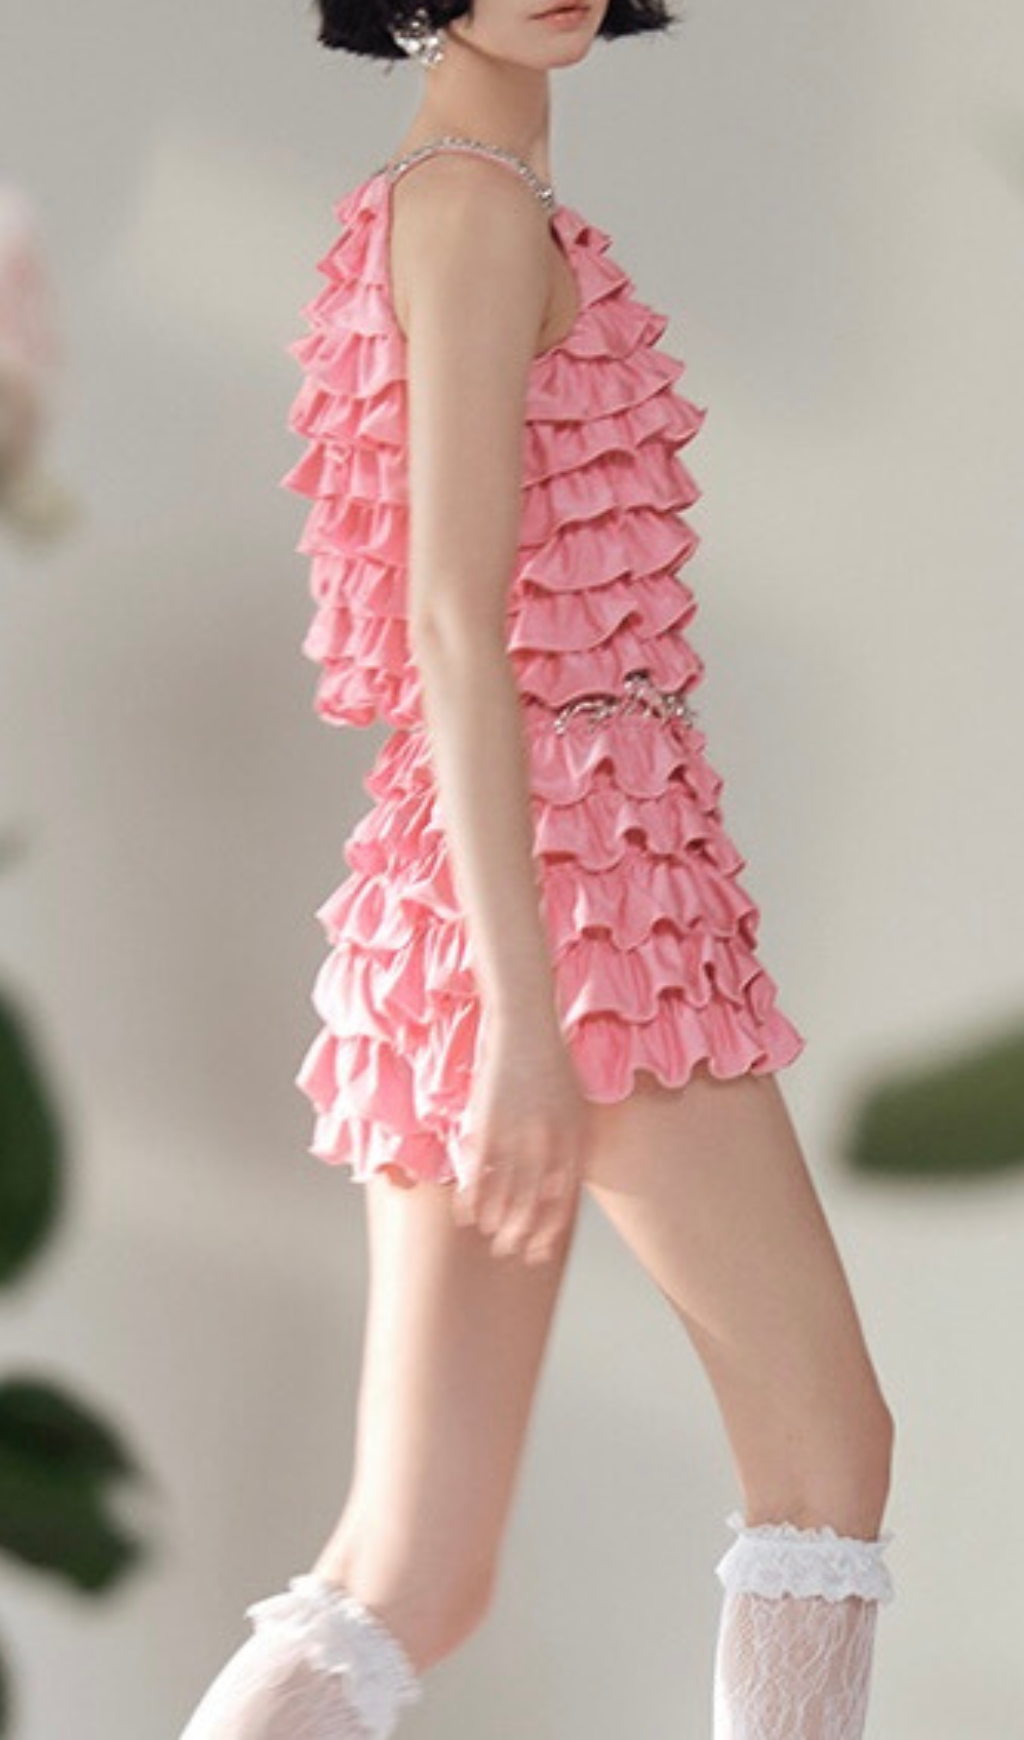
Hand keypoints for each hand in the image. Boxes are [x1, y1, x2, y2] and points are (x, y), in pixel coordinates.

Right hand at [452, 1012, 588, 1264]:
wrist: (526, 1024)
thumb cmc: (552, 1062)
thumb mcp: (574, 1103)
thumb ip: (570, 1142)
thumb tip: (563, 1181)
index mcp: (574, 1138)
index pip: (564, 1199)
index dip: (551, 1228)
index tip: (540, 1250)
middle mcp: (548, 1140)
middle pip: (534, 1202)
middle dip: (521, 1232)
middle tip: (510, 1251)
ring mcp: (517, 1132)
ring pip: (504, 1192)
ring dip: (495, 1220)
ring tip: (487, 1236)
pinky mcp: (488, 1122)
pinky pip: (478, 1171)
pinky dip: (471, 1196)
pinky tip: (464, 1213)